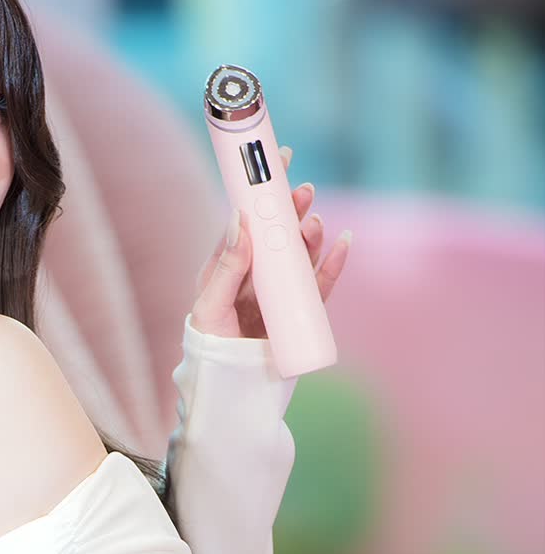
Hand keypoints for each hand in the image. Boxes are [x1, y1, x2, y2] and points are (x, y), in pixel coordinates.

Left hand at [190, 146, 351, 339]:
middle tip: (302, 191)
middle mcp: (255, 276)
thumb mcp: (212, 307)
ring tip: (315, 223)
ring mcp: (279, 293)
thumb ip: (227, 267)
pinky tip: (343, 245)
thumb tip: (240, 219)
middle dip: (290, 211)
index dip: (260, 191)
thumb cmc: (210, 351)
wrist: (230, 392)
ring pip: (299, 256)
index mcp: (227, 268)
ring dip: (310, 236)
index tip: (277, 160)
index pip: (245, 222)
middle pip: (276, 234)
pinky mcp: (299, 313)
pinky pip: (319, 286)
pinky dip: (333, 265)